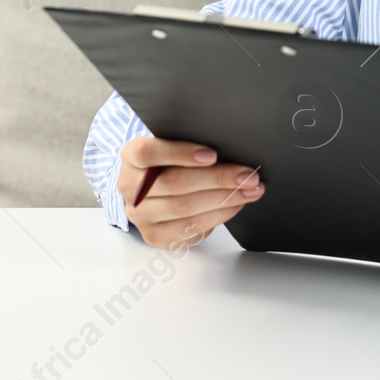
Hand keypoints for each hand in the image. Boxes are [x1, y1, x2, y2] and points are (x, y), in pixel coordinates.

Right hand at [118, 136, 265, 249]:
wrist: (152, 189)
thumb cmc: (170, 162)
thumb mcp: (172, 145)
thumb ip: (191, 144)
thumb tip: (231, 147)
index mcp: (131, 157)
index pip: (148, 153)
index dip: (181, 153)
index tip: (212, 155)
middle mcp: (129, 187)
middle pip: (174, 183)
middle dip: (218, 179)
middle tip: (248, 176)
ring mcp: (139, 214)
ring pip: (184, 208)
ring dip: (224, 200)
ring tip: (250, 191)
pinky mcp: (154, 235)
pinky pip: (188, 229)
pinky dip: (217, 217)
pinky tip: (235, 206)